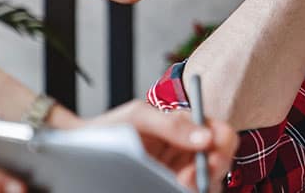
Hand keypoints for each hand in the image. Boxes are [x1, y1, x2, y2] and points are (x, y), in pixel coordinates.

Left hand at [82, 101, 238, 192]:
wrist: (83, 149)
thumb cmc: (110, 129)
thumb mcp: (139, 118)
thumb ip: (173, 125)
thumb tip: (206, 136)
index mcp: (188, 127)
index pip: (221, 133)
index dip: (222, 143)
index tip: (210, 153)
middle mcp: (189, 150)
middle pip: (221, 160)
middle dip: (212, 168)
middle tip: (191, 176)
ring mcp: (180, 172)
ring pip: (209, 181)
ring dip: (199, 183)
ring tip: (178, 183)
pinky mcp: (170, 186)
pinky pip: (189, 190)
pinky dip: (187, 190)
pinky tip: (173, 187)